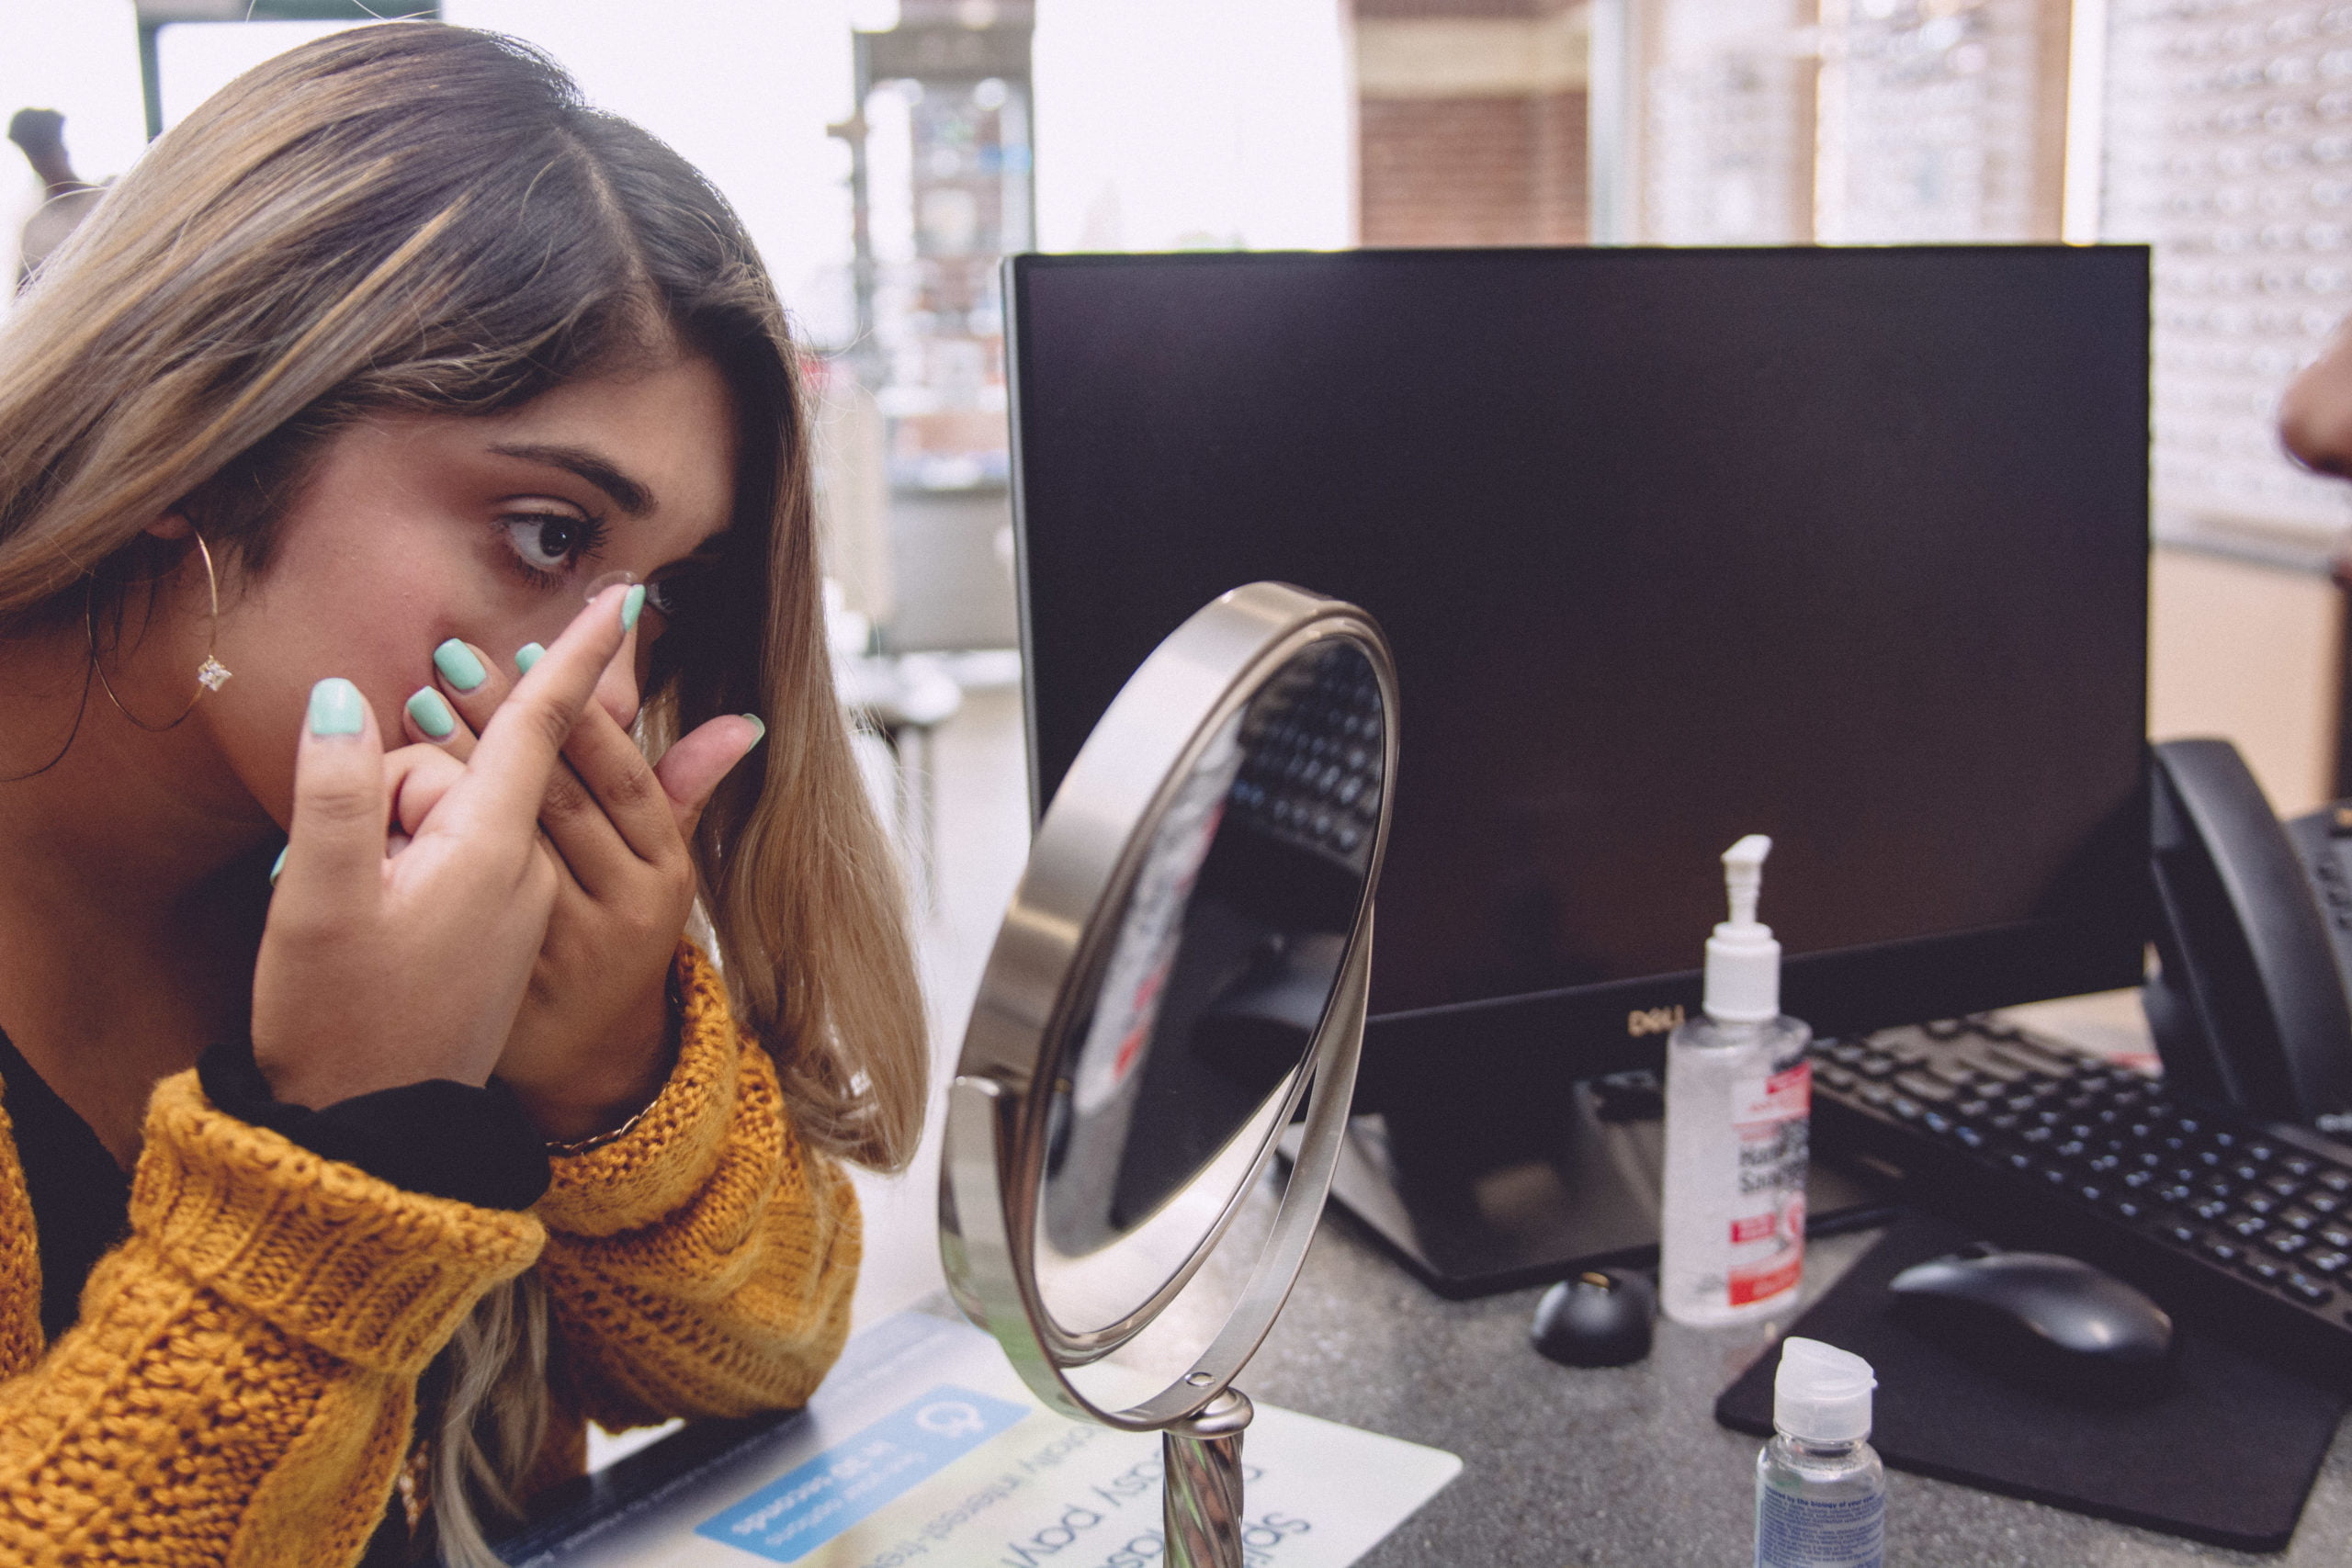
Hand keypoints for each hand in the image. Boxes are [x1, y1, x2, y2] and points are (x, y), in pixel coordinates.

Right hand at [250, 584, 636, 1109]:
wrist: (369, 1137)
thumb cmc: (337, 1024)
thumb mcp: (322, 905)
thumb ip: (336, 790)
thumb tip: (352, 695)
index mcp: (493, 852)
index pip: (540, 727)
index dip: (576, 655)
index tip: (626, 592)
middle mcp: (524, 872)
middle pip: (466, 768)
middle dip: (404, 775)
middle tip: (349, 863)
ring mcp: (514, 904)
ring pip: (451, 813)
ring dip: (394, 822)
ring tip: (347, 902)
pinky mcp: (493, 931)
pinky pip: (458, 855)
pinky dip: (409, 851)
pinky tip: (361, 900)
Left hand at [398, 615, 765, 1141]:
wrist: (589, 1063)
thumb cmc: (617, 937)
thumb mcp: (660, 869)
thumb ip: (682, 789)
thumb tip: (742, 723)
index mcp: (665, 874)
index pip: (621, 776)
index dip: (575, 712)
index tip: (529, 649)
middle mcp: (623, 913)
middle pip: (559, 800)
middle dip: (503, 722)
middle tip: (450, 659)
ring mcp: (564, 950)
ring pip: (509, 846)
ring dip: (458, 769)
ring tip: (414, 707)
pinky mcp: (506, 981)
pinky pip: (463, 899)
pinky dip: (427, 843)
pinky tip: (391, 797)